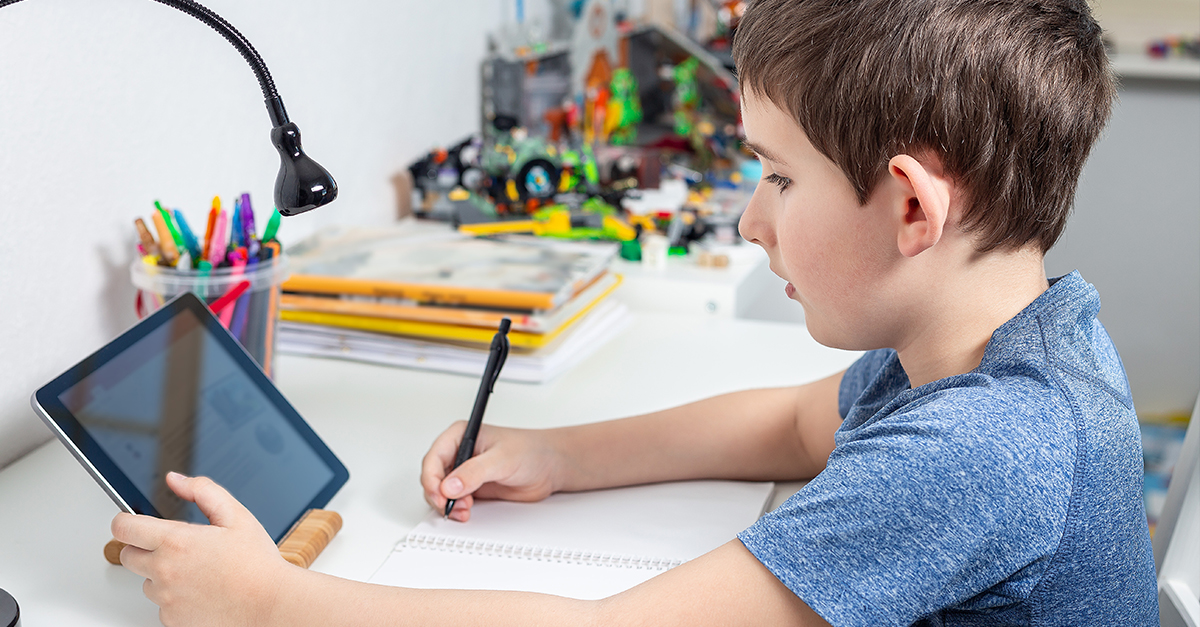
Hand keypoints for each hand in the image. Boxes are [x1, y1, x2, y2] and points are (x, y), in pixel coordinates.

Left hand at [111, 472, 295, 626]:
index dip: (126, 521)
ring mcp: (166, 599)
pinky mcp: (173, 620)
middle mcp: (164, 572)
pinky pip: (163, 605)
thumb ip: (202, 491)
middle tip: (175, 547)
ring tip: (197, 571)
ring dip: (162, 576)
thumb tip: (175, 480)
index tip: (134, 522)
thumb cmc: (256, 564)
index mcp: (175, 542)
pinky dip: (176, 598)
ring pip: (147, 582)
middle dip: (144, 548)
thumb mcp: (236, 516)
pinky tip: (201, 590)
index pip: (123, 527)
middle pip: (128, 555)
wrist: (270, 605)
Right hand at [421, 422, 562, 520]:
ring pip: (440, 491)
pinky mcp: (472, 487)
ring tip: (463, 509)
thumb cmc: (531, 451)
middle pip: (432, 476)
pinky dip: (456, 509)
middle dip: (438, 495)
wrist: (550, 467)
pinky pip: (453, 501)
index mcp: (461, 435)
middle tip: (451, 507)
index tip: (439, 494)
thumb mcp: (501, 459)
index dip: (431, 478)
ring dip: (447, 504)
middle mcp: (460, 452)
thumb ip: (474, 472)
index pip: (433, 457)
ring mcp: (465, 471)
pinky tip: (466, 511)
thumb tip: (449, 486)